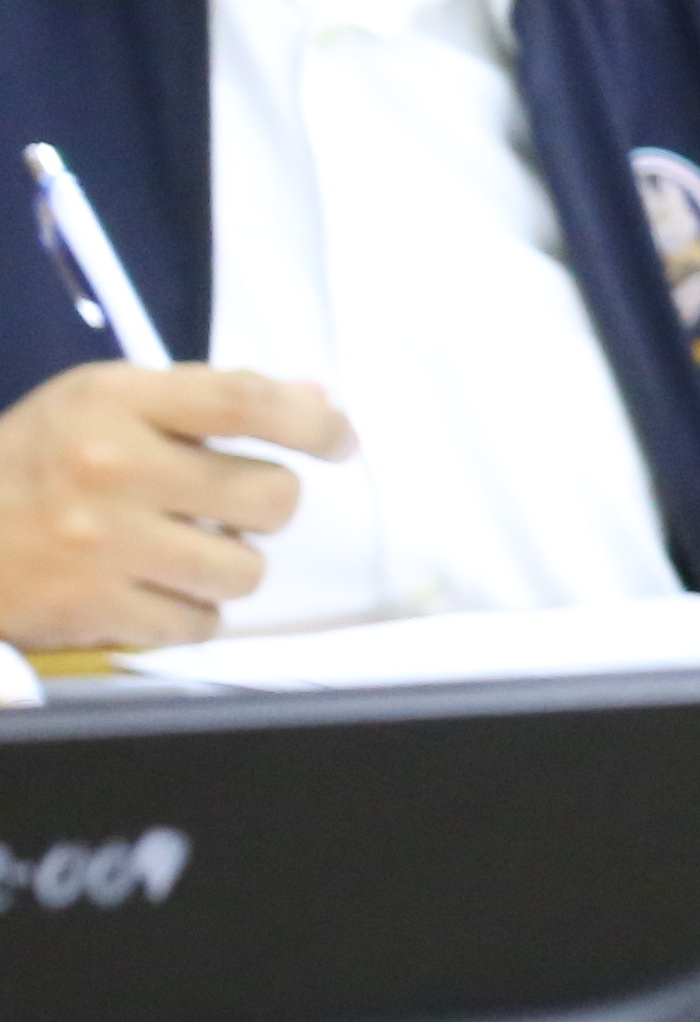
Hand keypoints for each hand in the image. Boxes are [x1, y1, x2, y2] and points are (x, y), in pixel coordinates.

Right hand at [0, 361, 354, 649]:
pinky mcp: (95, 608)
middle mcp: (112, 468)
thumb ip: (208, 398)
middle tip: (225, 505)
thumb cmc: (38, 461)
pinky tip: (152, 589)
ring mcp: (103, 544)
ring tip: (182, 551)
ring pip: (245, 569)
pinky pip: (200, 623)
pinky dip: (190, 613)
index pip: (244, 400)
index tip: (339, 441)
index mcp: (115, 401)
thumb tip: (316, 401)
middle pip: (269, 496)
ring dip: (228, 565)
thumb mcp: (105, 404)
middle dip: (263, 505)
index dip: (312, 422)